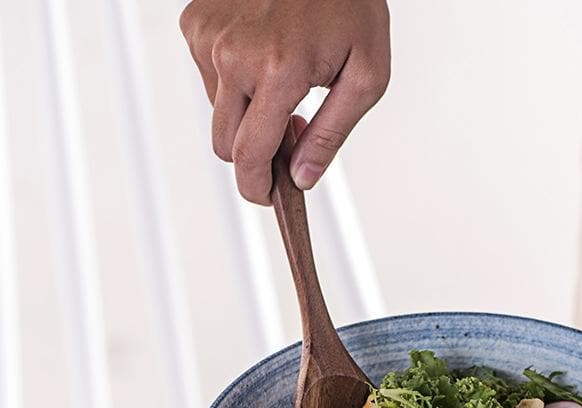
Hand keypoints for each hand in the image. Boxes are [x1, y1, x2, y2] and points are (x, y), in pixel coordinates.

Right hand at [179, 0, 389, 203]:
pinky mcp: (196, 23)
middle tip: (292, 131)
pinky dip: (233, 80)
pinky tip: (262, 56)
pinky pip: (208, 77)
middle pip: (226, 144)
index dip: (256, 188)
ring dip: (247, 113)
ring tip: (283, 81)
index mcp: (277, 71)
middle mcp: (233, 55)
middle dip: (255, 152)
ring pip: (218, 112)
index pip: (250, 156)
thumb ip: (331, 135)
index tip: (265, 196)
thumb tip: (303, 178)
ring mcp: (209, 37)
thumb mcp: (366, 76)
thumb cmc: (348, 4)